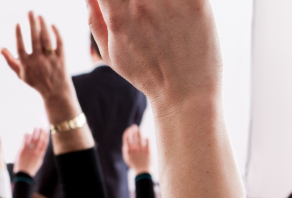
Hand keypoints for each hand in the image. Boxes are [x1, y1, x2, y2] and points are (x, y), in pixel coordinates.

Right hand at [1, 12, 67, 99]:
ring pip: (47, 39)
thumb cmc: (36, 81)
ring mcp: (50, 59)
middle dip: (32, 23)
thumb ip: (10, 61)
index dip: (19, 35)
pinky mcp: (62, 58)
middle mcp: (38, 61)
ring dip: (43, 25)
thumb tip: (0, 48)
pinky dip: (57, 33)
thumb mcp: (21, 74)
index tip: (18, 23)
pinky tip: (52, 25)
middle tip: (30, 11)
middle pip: (34, 39)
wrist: (56, 92)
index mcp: (26, 64)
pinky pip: (60, 43)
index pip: (21, 47)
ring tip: (40, 15)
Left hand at [13, 128, 48, 175]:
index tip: (47, 131)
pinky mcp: (22, 151)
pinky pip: (25, 142)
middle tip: (42, 127)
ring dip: (35, 133)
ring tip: (36, 127)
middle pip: (40, 140)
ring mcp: (29, 151)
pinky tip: (27, 133)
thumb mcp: (38, 162)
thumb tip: (42, 148)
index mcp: (40, 155)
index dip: (46, 137)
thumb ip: (40, 154)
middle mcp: (36, 152)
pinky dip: (26, 137)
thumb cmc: (31, 168)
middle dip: (42, 133)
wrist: (23, 174)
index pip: (44, 144)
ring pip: (33, 140)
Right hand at [87, 0, 220, 111]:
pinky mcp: (197, 2)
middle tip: (139, 11)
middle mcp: (143, 4)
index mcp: (119, 16)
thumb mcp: (110, 53)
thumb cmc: (145, 74)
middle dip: (135, 2)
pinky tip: (174, 10)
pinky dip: (177, 1)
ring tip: (159, 14)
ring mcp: (172, 1)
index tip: (117, 4)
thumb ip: (95, 20)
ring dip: (156, 2)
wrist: (185, 93)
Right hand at [121, 125, 149, 174]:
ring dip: (140, 132)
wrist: (143, 172)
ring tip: (139, 130)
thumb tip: (125, 142)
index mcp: (128, 151)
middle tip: (134, 126)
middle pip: (133, 136)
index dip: (127, 132)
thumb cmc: (134, 164)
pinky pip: (148, 141)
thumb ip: (126, 150)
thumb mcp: (127, 158)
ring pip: (140, 137)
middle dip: (133, 130)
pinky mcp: (148, 151)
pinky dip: (147, 138)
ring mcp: (141, 150)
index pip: (126, 138)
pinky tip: (146, 138)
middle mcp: (134, 149)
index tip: (129, 129)